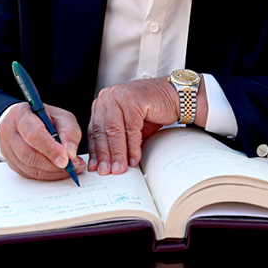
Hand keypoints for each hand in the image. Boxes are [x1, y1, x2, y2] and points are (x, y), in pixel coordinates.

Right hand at [0, 103, 85, 180]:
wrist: (26, 120)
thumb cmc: (44, 117)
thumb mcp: (61, 116)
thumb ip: (69, 131)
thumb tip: (70, 154)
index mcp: (21, 115)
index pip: (34, 135)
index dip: (50, 150)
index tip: (66, 160)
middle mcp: (9, 131)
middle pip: (29, 155)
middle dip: (53, 165)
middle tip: (73, 166)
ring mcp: (6, 148)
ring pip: (29, 168)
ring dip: (52, 172)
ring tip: (70, 169)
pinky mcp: (10, 161)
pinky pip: (28, 174)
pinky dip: (45, 175)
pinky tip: (58, 171)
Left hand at [87, 77, 206, 174]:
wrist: (173, 97)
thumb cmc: (150, 111)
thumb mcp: (127, 126)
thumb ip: (115, 138)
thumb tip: (105, 161)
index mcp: (103, 102)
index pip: (95, 130)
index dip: (95, 151)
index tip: (94, 167)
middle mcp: (108, 96)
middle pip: (103, 131)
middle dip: (105, 155)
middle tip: (106, 172)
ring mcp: (120, 96)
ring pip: (115, 131)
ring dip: (118, 153)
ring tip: (119, 169)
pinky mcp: (134, 100)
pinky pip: (131, 128)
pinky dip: (132, 146)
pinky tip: (134, 159)